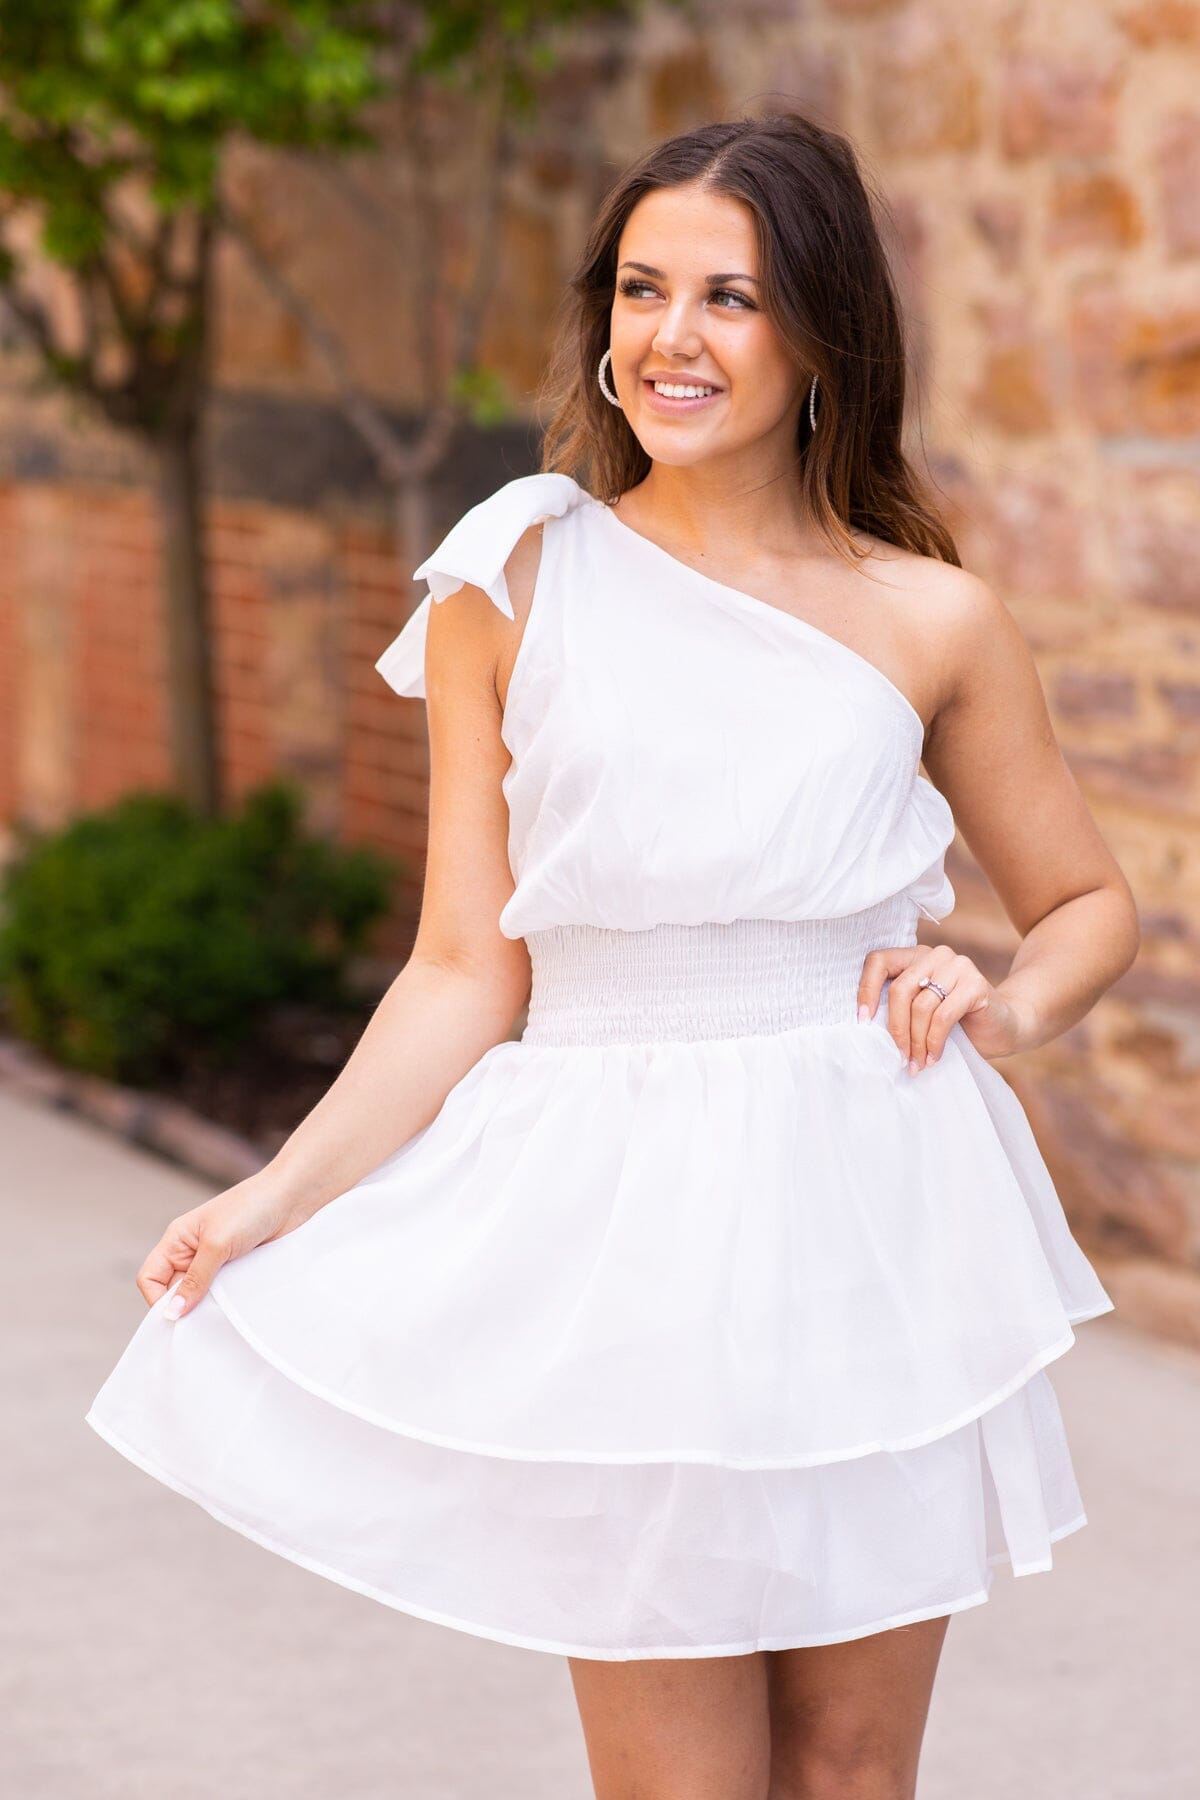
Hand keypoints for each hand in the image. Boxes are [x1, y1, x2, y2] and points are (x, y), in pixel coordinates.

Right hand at [136, 1172, 310, 1320]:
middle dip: (184, 1307)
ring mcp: (217, 1262)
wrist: (294, 1198)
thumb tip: (172, 1313)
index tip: (176, 1317)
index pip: (150, 1277)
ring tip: (222, 1314)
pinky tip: (237, 1309)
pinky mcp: (238, 1270)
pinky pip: (224, 1295)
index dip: (157, 1299)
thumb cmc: (251, 1208)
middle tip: (200, 1324)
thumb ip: (195, 1279)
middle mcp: (193, 1253)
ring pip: (201, 1297)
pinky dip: (228, 1304)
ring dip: (208, 1308)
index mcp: (178, 1240)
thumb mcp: (217, 1244)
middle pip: (174, 1291)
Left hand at [857, 943, 1031, 1072]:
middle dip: (896, 1029)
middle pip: (900, 989)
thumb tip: (865, 1028)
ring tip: (917, 1064)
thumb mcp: (921, 1012)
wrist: (1004, 1027)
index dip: (865, 990)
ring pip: (921, 1006)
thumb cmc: (956, 1023)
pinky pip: (943, 1016)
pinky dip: (935, 1041)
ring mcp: (958, 965)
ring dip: (916, 1042)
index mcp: (915, 957)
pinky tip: (934, 1058)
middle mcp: (936, 955)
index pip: (878, 961)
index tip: (862, 1022)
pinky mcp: (976, 983)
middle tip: (899, 1057)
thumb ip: (900, 1008)